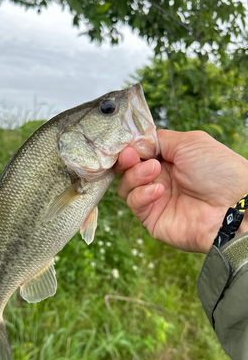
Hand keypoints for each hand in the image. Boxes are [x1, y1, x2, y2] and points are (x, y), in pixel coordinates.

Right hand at [115, 130, 247, 253]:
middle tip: (131, 156)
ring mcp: (155, 200)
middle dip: (126, 161)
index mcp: (169, 160)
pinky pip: (135, 204)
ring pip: (126, 187)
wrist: (233, 205)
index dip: (129, 148)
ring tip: (153, 171)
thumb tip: (135, 143)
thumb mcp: (189, 143)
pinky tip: (159, 190)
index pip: (138, 153)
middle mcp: (160, 179)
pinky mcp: (152, 219)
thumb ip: (158, 140)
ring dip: (135, 176)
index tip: (127, 145)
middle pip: (127, 170)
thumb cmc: (219, 170)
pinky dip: (142, 194)